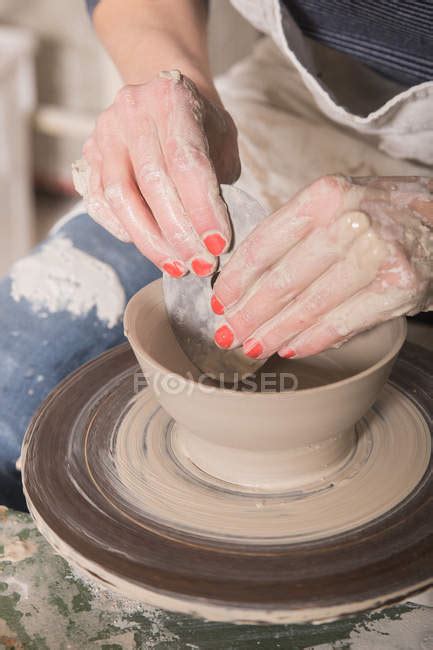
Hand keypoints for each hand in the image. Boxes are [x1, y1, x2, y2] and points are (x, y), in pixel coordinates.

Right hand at [73, 70, 239, 276]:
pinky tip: (151, 248)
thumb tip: (214, 233)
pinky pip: (99, 203)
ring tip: (178, 266)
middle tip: (200, 264)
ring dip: (151, 241)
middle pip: (152, 183)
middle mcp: (131, 111)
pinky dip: (125, 231)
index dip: (202, 208)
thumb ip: (220, 177)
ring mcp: (104, 134)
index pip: (186, 161)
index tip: (218, 244)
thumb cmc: (201, 124)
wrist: (164, 97)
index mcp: (171, 99)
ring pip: (121, 197)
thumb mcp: (223, 139)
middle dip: (179, 233)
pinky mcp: (88, 157)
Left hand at [212, 175, 432, 358]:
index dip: (236, 278)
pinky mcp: (397, 287)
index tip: (219, 300)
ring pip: (308, 306)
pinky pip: (341, 323)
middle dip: (247, 314)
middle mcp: (351, 220)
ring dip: (274, 333)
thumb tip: (248, 282)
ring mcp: (377, 254)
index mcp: (325, 196)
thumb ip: (297, 236)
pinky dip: (311, 340)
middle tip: (227, 334)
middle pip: (282, 280)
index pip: (265, 243)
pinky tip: (290, 349)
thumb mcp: (338, 205)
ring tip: (252, 347)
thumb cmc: (383, 215)